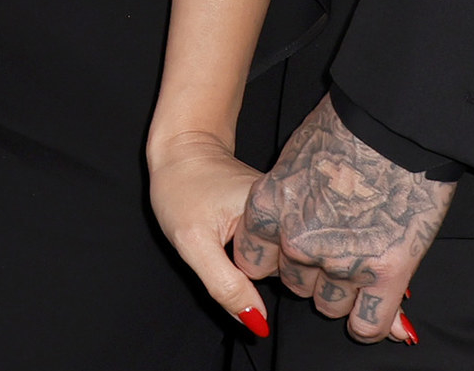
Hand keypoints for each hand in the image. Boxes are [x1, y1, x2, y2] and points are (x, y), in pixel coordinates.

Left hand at [146, 128, 271, 338]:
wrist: (182, 150)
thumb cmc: (181, 188)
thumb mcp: (193, 242)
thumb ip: (224, 284)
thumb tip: (258, 323)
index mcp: (277, 211)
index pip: (280, 273)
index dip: (249, 272)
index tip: (228, 246)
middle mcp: (292, 210)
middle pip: (285, 270)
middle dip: (257, 268)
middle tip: (226, 238)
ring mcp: (290, 212)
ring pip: (282, 262)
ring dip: (259, 259)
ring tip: (232, 231)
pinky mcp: (284, 215)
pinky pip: (277, 250)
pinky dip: (259, 251)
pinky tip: (241, 233)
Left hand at [240, 96, 445, 344]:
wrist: (395, 123)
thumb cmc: (343, 132)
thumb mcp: (292, 162)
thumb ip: (279, 208)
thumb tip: (275, 255)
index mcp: (267, 209)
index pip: (254, 263)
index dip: (274, 256)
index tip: (290, 245)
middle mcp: (297, 241)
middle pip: (295, 284)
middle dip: (310, 271)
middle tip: (334, 241)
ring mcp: (342, 260)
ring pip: (330, 304)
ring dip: (341, 291)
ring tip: (358, 259)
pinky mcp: (387, 271)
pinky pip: (369, 321)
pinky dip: (369, 323)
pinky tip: (369, 314)